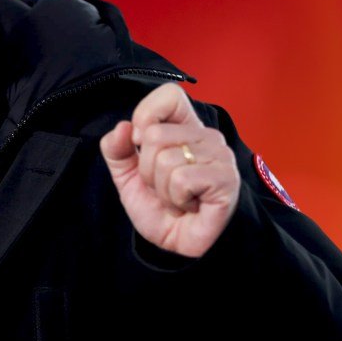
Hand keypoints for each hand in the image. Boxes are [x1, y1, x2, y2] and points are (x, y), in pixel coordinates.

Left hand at [99, 83, 239, 257]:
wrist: (179, 245)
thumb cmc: (160, 207)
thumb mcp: (127, 176)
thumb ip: (116, 149)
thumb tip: (122, 127)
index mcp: (185, 126)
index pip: (170, 95)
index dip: (146, 116)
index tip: (141, 144)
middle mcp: (206, 136)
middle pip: (154, 134)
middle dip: (147, 169)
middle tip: (163, 186)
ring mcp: (219, 156)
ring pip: (165, 159)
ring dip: (161, 189)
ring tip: (177, 198)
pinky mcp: (225, 179)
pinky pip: (181, 179)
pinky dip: (175, 199)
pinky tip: (189, 205)